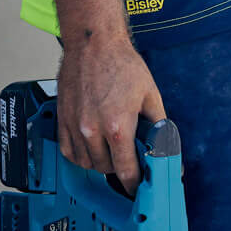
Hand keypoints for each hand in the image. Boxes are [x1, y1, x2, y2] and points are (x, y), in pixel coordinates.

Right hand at [56, 34, 165, 194]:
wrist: (93, 42)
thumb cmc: (122, 64)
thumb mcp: (150, 94)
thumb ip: (160, 126)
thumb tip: (168, 147)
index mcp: (118, 127)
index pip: (126, 171)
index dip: (135, 184)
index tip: (139, 188)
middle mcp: (92, 131)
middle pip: (105, 169)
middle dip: (119, 168)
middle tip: (128, 158)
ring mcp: (74, 126)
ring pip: (86, 163)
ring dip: (99, 162)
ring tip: (110, 149)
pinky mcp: (62, 119)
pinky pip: (68, 151)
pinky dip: (80, 155)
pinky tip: (91, 146)